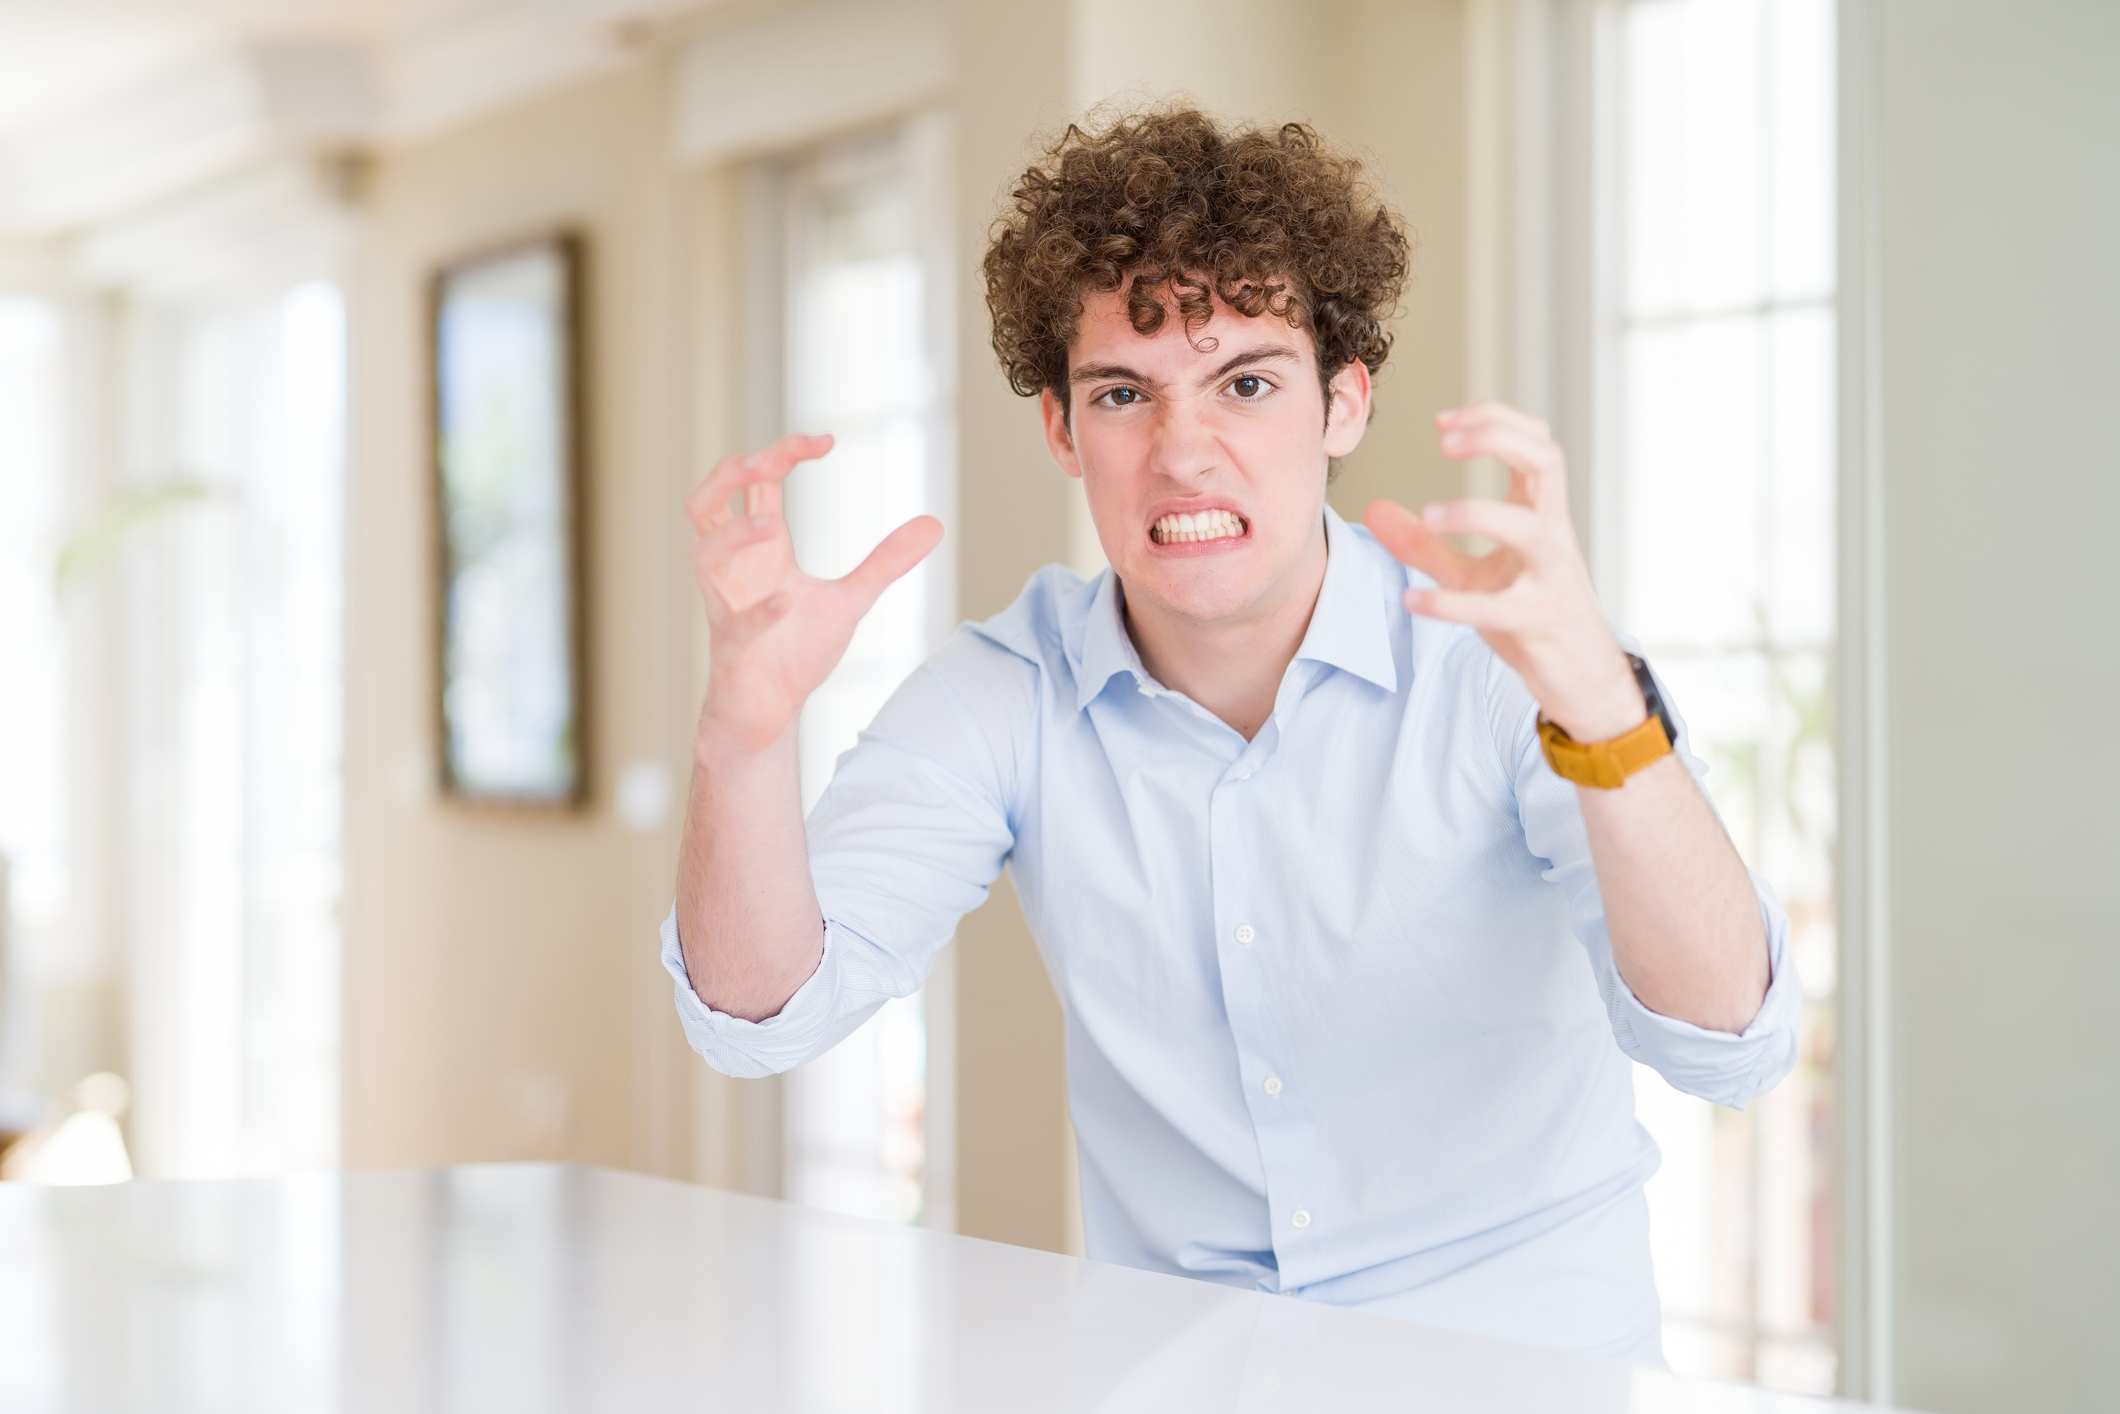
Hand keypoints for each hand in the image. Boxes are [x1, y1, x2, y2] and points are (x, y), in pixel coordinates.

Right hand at [686, 433, 942, 753]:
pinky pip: (734, 624)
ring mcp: (727, 607)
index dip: (783, 453)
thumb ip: (885, 562)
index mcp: (761, 551)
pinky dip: (760, 612)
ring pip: (702, 554)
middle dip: (728, 473)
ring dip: (734, 534)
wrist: (768, 713)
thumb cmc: (794, 652)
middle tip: (766, 460)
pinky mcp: (731, 648)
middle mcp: (736, 570)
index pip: (756, 484)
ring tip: (772, 525)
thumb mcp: (850, 600)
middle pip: (705, 502)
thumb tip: (936, 523)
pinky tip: (788, 602)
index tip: (826, 440)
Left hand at [1363, 402, 1643, 741]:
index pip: (1534, 442)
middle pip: (1547, 461)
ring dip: (1477, 512)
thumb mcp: (1473, 573)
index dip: (1494, 419)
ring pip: (1529, 529)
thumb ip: (1424, 543)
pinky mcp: (1537, 621)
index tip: (1443, 420)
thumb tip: (1373, 510)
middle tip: (1447, 442)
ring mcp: (1550, 577)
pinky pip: (1497, 607)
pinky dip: (1452, 603)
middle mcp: (1552, 535)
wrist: (1582, 674)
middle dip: (1500, 437)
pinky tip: (1413, 601)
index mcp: (1541, 513)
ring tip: (1430, 514)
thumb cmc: (1530, 612)